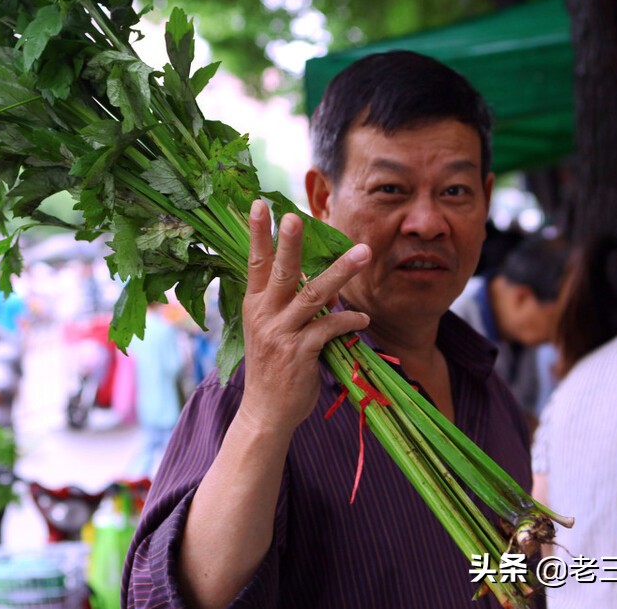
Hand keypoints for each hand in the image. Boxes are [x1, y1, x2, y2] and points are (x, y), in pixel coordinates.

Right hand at [238, 199, 370, 437]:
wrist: (266, 412)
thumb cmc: (272, 368)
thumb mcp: (268, 330)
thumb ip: (286, 304)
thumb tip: (319, 281)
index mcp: (253, 305)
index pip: (253, 262)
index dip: (258, 233)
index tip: (260, 204)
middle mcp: (264, 315)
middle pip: (279, 272)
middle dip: (290, 243)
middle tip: (297, 216)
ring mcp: (281, 334)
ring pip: (314, 295)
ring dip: (342, 273)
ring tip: (363, 252)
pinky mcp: (300, 353)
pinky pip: (330, 328)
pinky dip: (349, 320)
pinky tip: (363, 318)